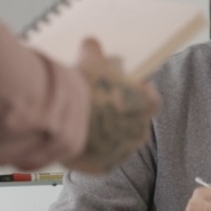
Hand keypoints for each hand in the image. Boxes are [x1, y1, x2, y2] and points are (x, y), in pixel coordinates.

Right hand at [67, 38, 160, 174]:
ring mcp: (124, 151)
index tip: (121, 88)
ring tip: (87, 122)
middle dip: (121, 114)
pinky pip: (103, 158)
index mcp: (147, 103)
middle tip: (100, 105)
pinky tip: (80, 138)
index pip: (150, 98)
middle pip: (136, 121)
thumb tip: (90, 44)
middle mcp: (140, 130)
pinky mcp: (104, 167)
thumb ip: (95, 50)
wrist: (59, 119)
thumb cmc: (82, 89)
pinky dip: (94, 150)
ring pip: (120, 141)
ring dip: (108, 133)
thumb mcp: (90, 59)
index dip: (135, 92)